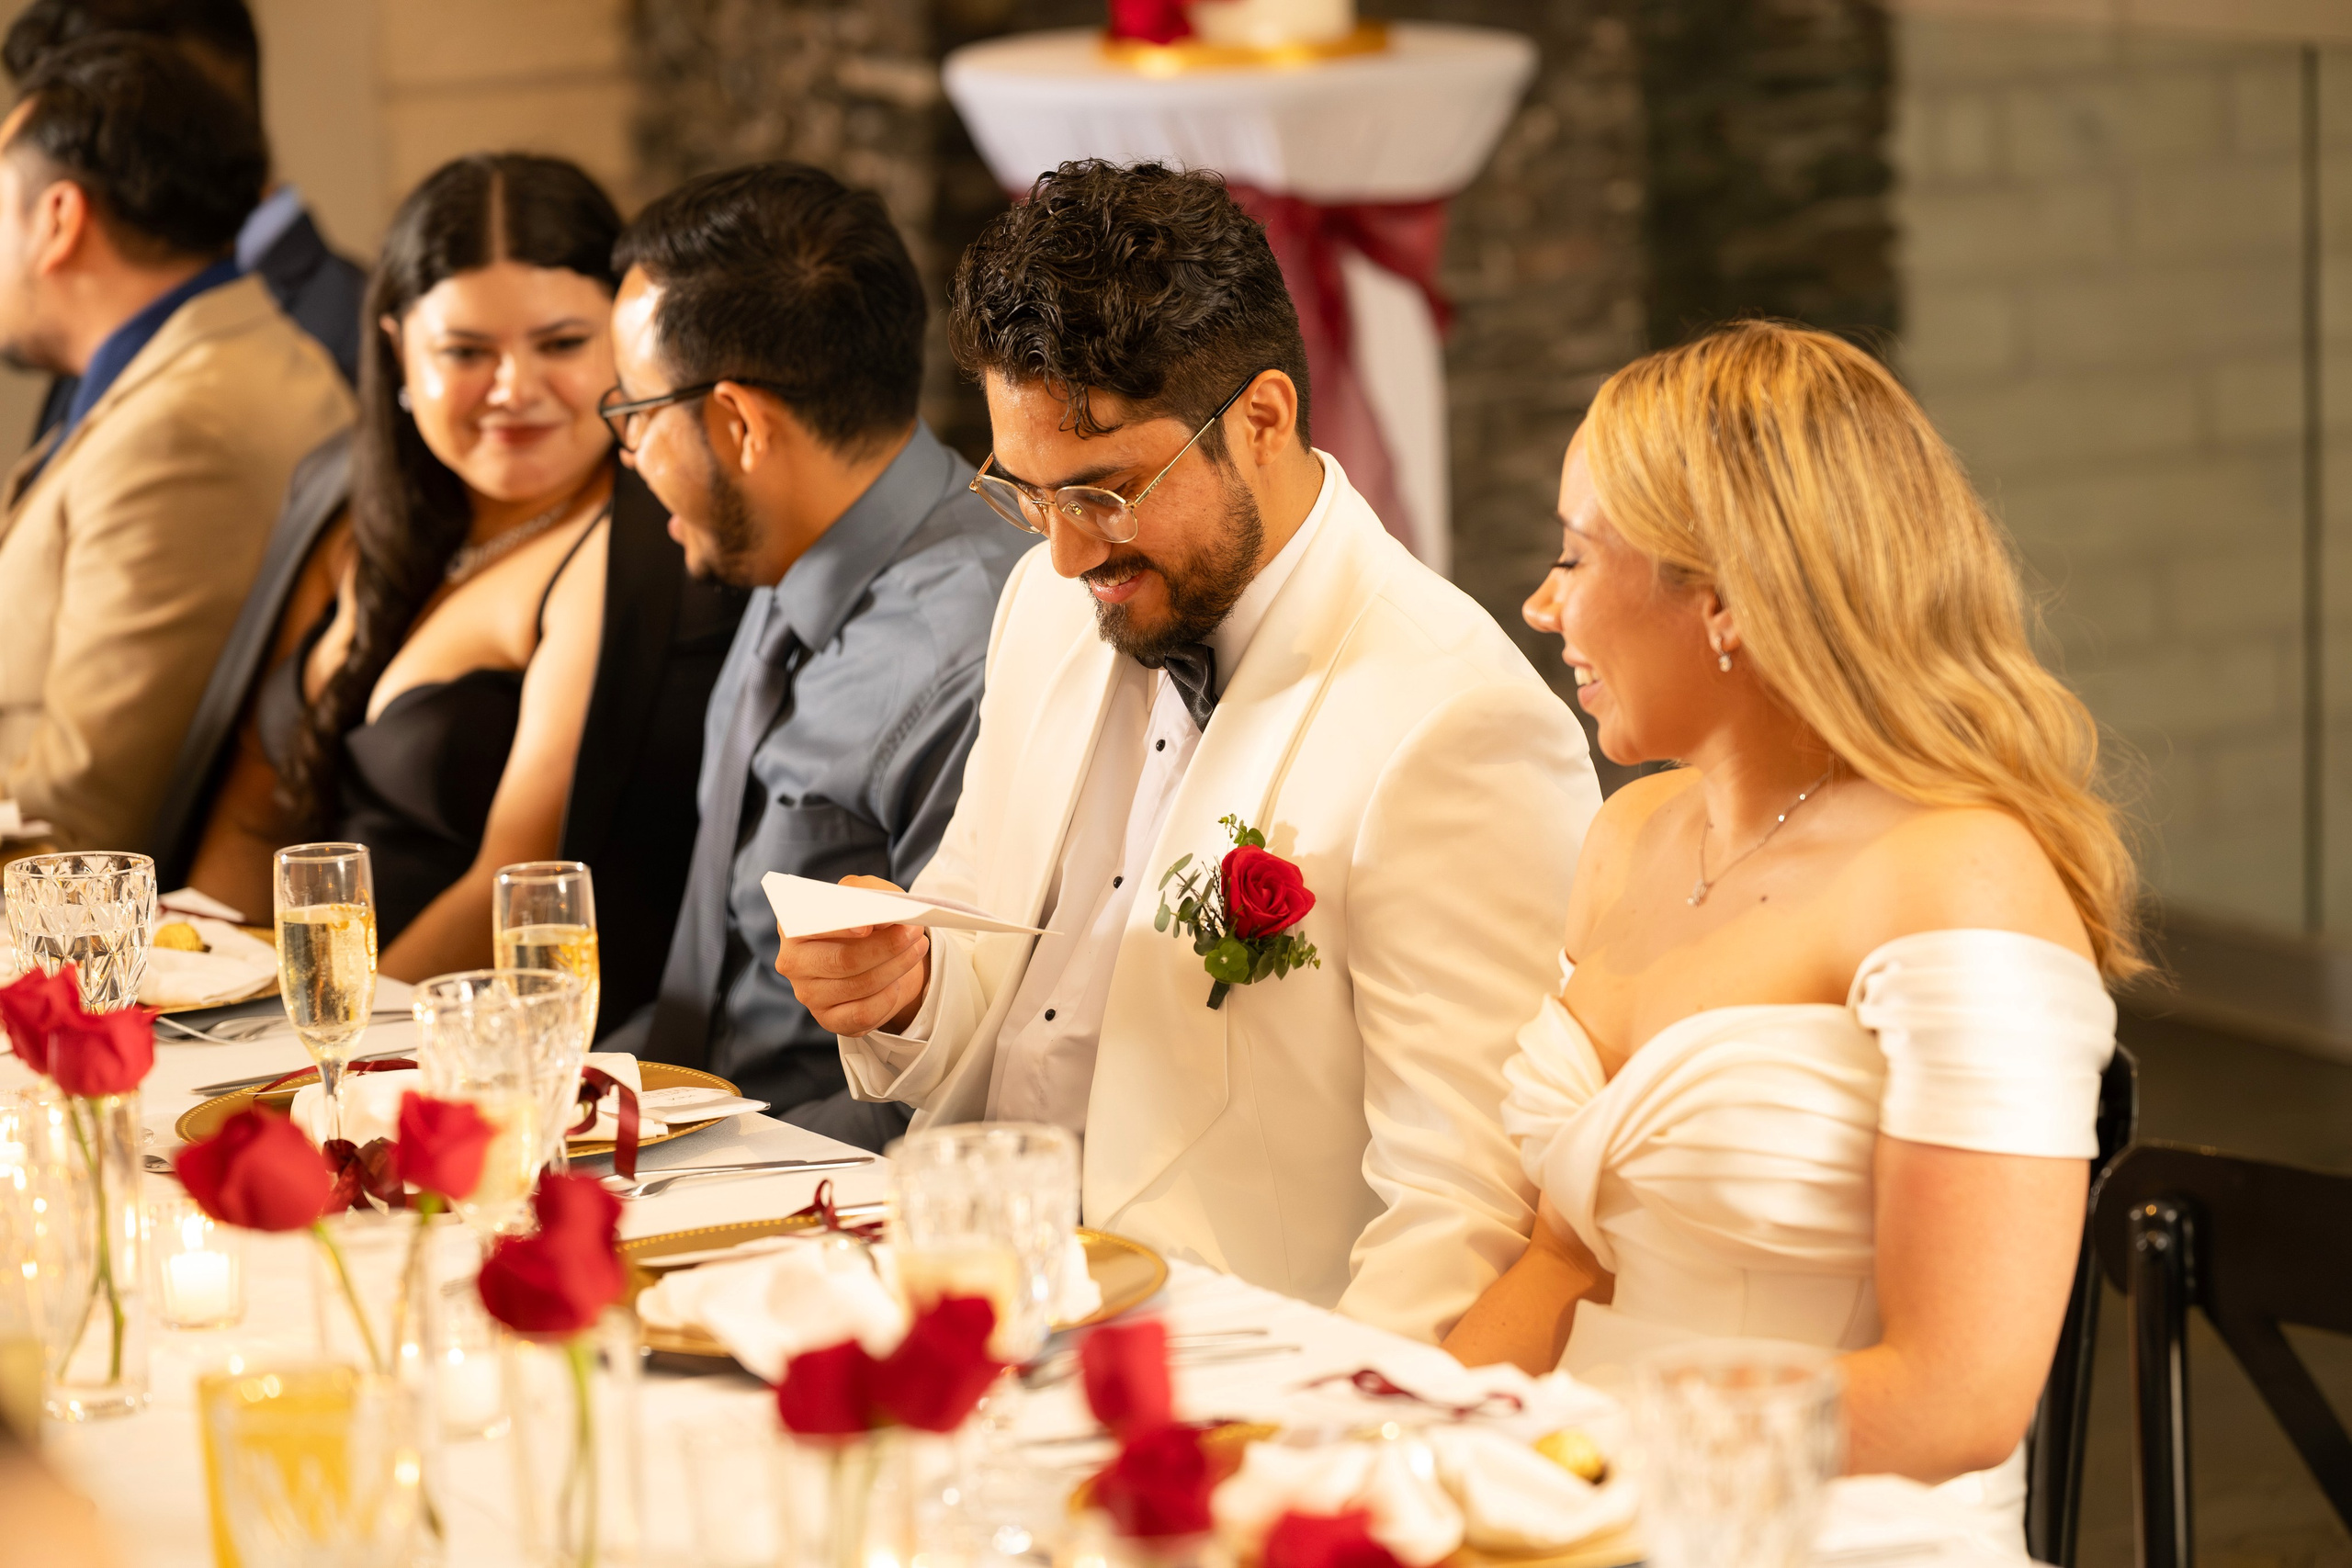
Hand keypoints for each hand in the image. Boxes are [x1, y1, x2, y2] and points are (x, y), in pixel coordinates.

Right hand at [774, 874, 930, 1035]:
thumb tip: (880, 912)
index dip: (840, 928)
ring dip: (897, 966)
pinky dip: (887, 998)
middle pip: (843, 960)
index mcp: (794, 927)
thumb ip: (863, 892)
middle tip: (914, 931)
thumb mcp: (863, 895)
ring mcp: (809, 995)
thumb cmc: (863, 922)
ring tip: (918, 948)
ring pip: (860, 986)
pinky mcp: (828, 1019)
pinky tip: (897, 983)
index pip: (812, 927)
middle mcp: (794, 963)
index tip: (866, 926)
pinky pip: (863, 1014)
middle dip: (885, 946)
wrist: (873, 956)